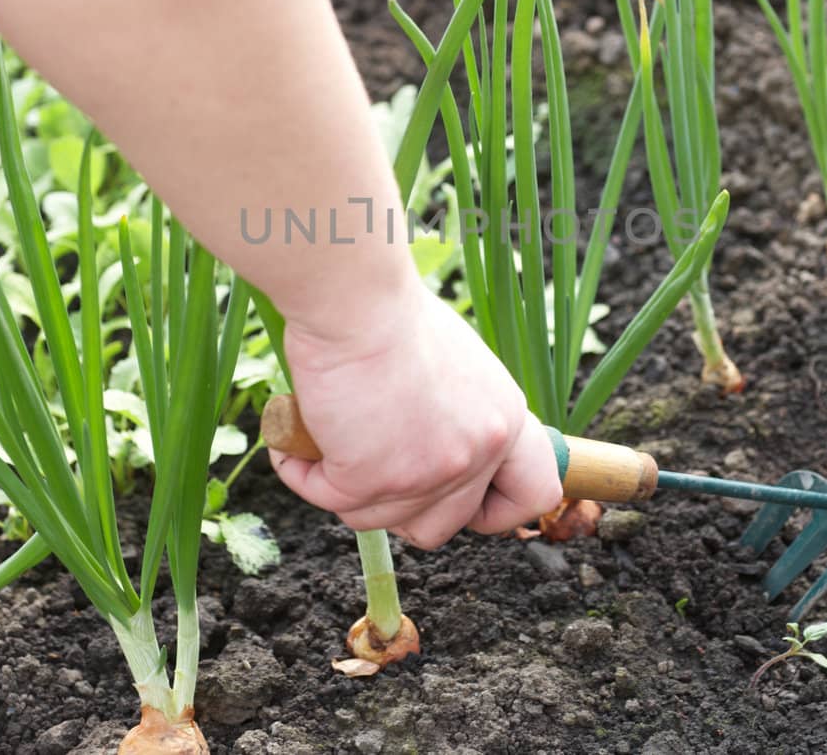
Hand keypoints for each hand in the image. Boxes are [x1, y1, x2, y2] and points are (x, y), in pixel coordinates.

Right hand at [269, 278, 562, 547]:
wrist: (356, 300)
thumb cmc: (392, 313)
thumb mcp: (454, 367)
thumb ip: (458, 414)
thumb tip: (427, 441)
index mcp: (504, 420)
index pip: (534, 493)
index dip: (498, 510)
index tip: (465, 502)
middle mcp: (477, 453)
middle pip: (442, 526)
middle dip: (399, 507)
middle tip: (367, 466)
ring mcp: (427, 473)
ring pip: (377, 519)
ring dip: (344, 489)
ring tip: (322, 440)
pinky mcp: (372, 479)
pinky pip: (330, 498)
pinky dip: (303, 473)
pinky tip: (292, 444)